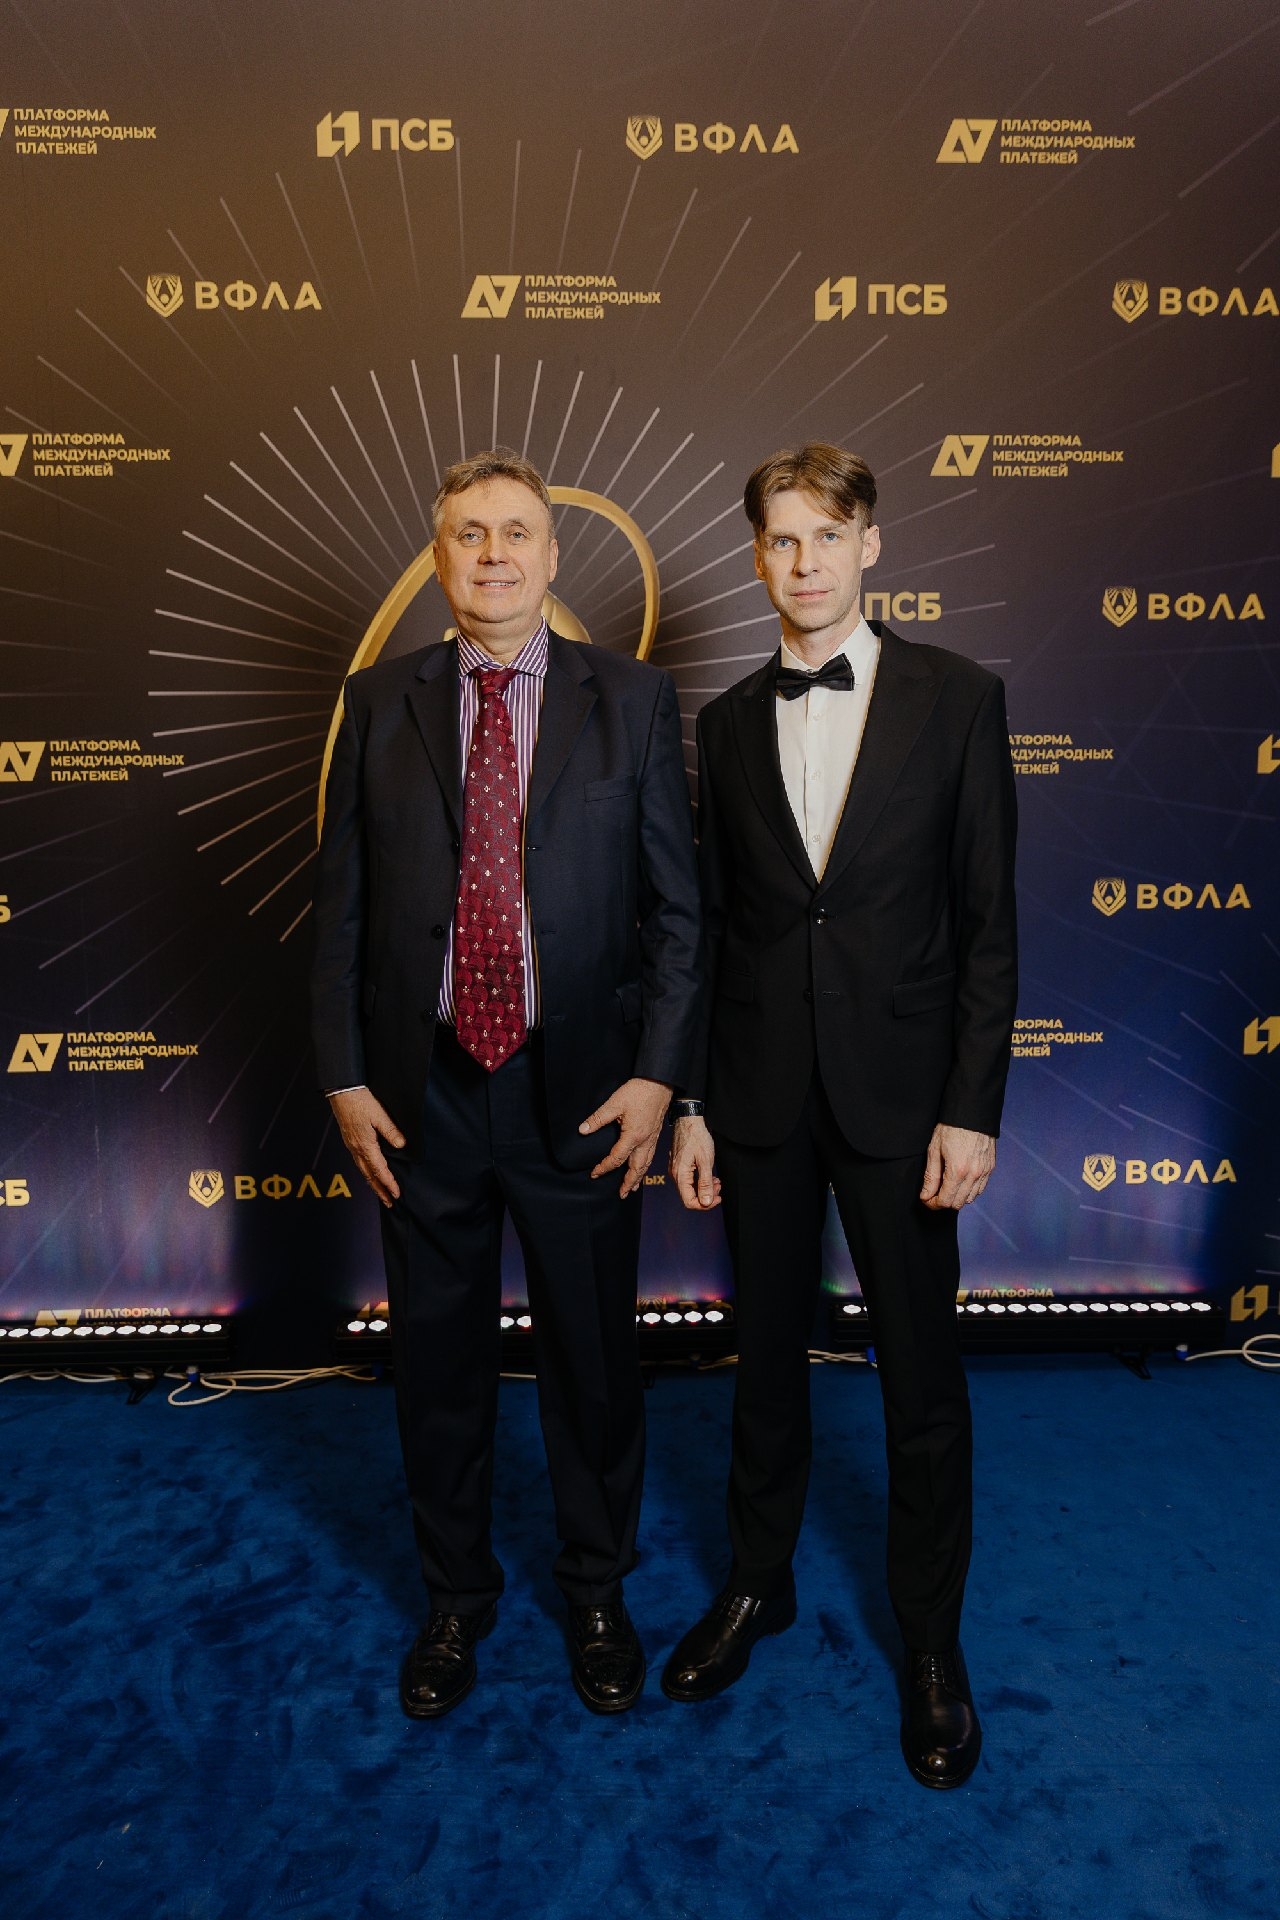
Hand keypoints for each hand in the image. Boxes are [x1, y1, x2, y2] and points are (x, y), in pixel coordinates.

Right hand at [328, 1086, 404, 1207]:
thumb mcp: (379, 1114)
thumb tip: (402, 1145)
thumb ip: (390, 1131)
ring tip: (380, 1192)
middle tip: (389, 1202)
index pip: (379, 1170)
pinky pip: (358, 1162)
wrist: (341, 1091)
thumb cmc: (360, 1101)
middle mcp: (356, 1148)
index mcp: (365, 1145)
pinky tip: (370, 1172)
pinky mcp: (349, 1140)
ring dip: (372, 1183)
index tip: (396, 1194)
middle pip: (369, 1175)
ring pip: (363, 1170)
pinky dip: (366, 1172)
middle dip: (379, 1190)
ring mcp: (351, 1145)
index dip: (388, 1183)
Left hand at [578, 1077, 671, 1196]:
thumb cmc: (639, 1091)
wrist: (660, 1082)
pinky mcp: (656, 1134)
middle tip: (622, 1194)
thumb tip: (582, 1130)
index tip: (595, 1173)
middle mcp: (645, 1141)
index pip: (617, 1158)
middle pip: (636, 1168)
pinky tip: (642, 1167)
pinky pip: (651, 1156)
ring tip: (633, 1187)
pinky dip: (645, 1166)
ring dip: (639, 1177)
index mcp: (633, 1136)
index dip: (604, 1167)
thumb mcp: (614, 1103)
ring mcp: (652, 1138)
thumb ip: (598, 1119)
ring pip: (646, 1164)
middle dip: (628, 1182)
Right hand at [669, 1115, 720, 1209]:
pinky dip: (700, 1181)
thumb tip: (706, 1202)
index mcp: (680, 1175)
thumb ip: (705, 1183)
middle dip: (706, 1196)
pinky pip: (688, 1180)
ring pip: (690, 1188)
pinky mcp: (679, 1165)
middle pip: (689, 1197)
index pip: (689, 1201)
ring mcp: (676, 1170)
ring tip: (717, 1181)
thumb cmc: (697, 1137)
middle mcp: (675, 1174)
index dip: (705, 1205)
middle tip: (719, 1187)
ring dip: (704, 1188)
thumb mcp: (706, 1161)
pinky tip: (710, 1176)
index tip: (717, 1199)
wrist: (688, 1120)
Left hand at [920, 1124, 995, 1210]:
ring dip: (957, 1197)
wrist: (972, 1112)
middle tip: (934, 1194)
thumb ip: (930, 1176)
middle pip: (958, 1203)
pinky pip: (980, 1189)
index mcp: (957, 1171)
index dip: (933, 1204)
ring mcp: (984, 1172)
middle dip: (944, 1202)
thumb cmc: (950, 1128)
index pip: (945, 1201)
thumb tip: (925, 1196)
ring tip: (947, 1186)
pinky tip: (960, 1181)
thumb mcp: (934, 1150)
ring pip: (970, 1198)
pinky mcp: (990, 1168)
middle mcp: (974, 1175)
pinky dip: (969, 1190)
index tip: (926, 1199)